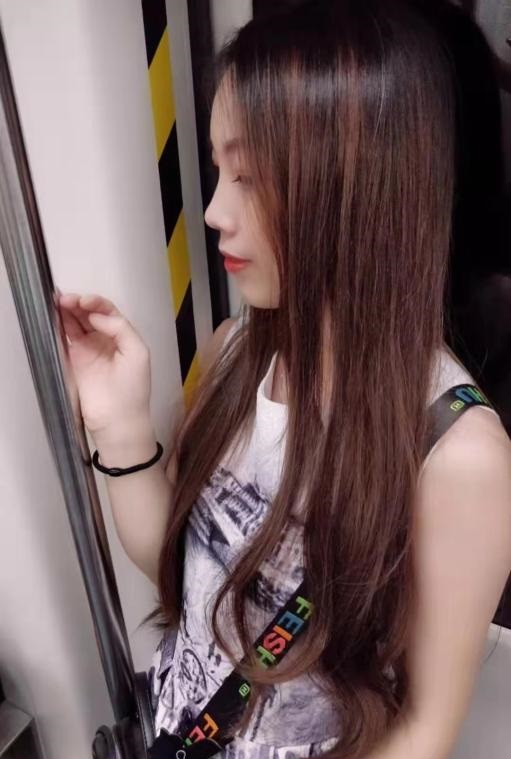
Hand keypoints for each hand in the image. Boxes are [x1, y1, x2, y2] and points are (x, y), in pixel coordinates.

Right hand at [57, 292, 151, 436]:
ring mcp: (89, 349)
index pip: (108, 312)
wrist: (117, 419)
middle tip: (66, 300)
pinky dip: (60, 325)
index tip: (84, 302)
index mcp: (123, 336)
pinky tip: (55, 315)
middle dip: (79, 304)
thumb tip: (96, 316)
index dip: (96, 303)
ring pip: (76, 323)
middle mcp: (105, 339)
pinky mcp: (75, 360)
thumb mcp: (137, 353)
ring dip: (67, 311)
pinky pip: (67, 338)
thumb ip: (120, 329)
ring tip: (58, 302)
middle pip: (89, 314)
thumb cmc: (132, 388)